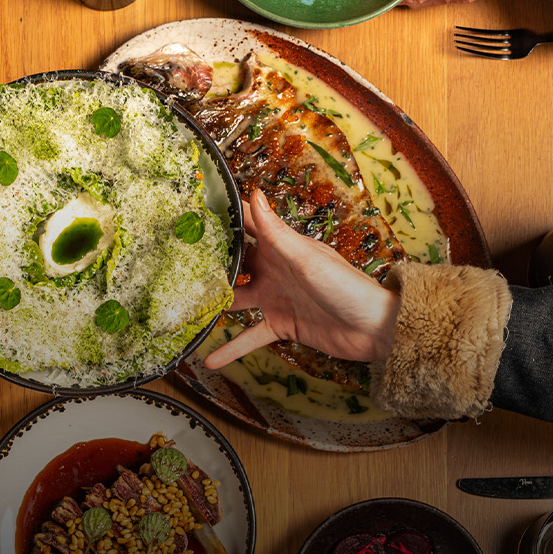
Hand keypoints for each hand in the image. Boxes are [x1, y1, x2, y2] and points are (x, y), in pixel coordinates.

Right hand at [204, 190, 400, 369]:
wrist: (373, 328)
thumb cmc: (347, 286)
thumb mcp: (306, 257)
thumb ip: (276, 231)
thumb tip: (253, 194)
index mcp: (282, 247)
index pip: (247, 226)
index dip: (223, 218)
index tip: (192, 212)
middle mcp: (275, 270)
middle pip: (235, 264)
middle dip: (209, 264)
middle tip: (178, 264)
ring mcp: (276, 298)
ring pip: (236, 301)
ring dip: (214, 306)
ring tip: (185, 310)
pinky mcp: (281, 325)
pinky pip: (250, 337)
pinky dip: (232, 348)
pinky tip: (210, 359)